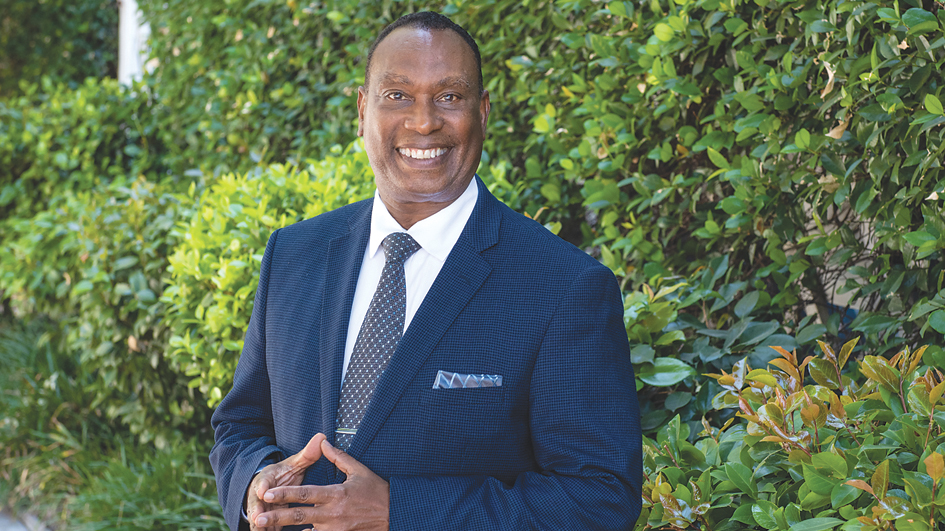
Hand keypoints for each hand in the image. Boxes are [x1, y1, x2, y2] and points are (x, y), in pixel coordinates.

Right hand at [247, 433, 325, 530]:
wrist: (269, 487)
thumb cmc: (283, 475)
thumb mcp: (294, 464)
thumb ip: (307, 454)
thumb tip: (322, 437)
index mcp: (266, 478)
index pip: (263, 481)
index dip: (262, 487)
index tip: (263, 492)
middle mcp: (259, 494)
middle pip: (256, 503)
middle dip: (256, 510)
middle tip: (258, 517)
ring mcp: (259, 509)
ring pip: (257, 519)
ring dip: (260, 525)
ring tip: (262, 530)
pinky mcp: (263, 521)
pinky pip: (263, 528)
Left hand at [253, 438, 389, 530]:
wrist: (394, 514)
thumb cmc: (376, 491)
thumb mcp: (358, 470)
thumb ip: (338, 457)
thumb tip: (322, 442)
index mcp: (336, 494)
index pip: (305, 493)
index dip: (285, 494)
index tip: (267, 493)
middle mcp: (332, 513)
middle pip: (299, 515)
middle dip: (277, 516)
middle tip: (258, 518)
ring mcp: (335, 528)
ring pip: (305, 530)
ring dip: (286, 530)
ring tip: (267, 530)